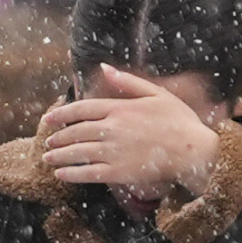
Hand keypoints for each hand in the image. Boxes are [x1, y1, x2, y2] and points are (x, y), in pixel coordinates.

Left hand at [41, 65, 220, 199]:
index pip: (81, 109)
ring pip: (77, 152)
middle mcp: (112, 128)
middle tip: (48, 142)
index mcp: (120, 108)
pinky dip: (71, 174)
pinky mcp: (118, 172)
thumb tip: (104, 67)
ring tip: (48, 159)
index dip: (61, 114)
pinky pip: (88, 173)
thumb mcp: (155, 93)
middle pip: (75, 131)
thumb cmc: (179, 120)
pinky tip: (61, 174)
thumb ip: (127, 81)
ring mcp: (114, 151)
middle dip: (58, 137)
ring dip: (59, 156)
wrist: (193, 150)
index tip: (49, 119)